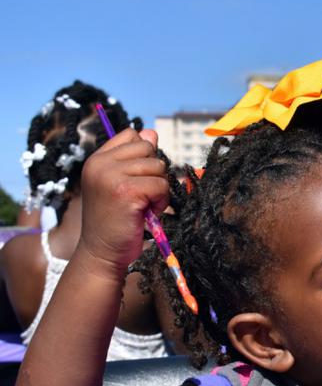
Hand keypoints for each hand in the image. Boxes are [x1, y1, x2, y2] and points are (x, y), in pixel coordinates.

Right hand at [78, 129, 168, 277]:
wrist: (103, 253)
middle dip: (154, 173)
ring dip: (159, 189)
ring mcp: (111, 176)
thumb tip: (152, 132)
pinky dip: (161, 201)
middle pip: (149, 149)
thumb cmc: (116, 221)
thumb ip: (135, 159)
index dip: (144, 156)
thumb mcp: (122, 184)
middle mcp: (100, 163)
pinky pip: (161, 185)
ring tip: (143, 206)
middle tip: (142, 197)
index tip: (137, 179)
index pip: (132, 136)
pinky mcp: (125, 191)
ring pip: (158, 167)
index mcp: (97, 159)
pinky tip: (147, 212)